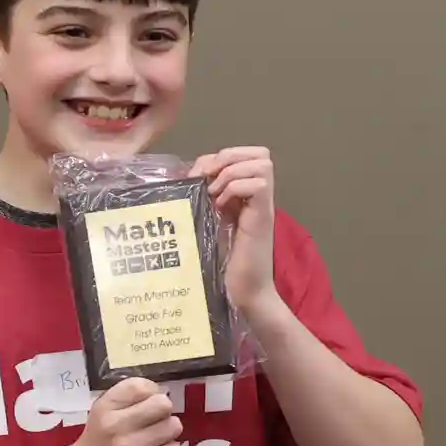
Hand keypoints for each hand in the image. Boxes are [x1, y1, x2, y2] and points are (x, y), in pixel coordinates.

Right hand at [58, 379, 184, 445]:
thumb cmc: (96, 441)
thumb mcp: (102, 413)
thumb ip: (128, 400)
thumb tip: (162, 394)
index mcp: (104, 407)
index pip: (141, 386)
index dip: (151, 391)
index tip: (146, 402)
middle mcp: (115, 424)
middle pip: (162, 404)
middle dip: (163, 411)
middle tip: (155, 420)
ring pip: (173, 427)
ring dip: (168, 432)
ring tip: (156, 438)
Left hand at [191, 146, 282, 322]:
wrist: (242, 292)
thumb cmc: (221, 263)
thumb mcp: (208, 224)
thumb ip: (203, 201)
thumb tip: (182, 181)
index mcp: (243, 195)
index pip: (243, 155)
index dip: (219, 157)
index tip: (197, 176)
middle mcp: (256, 197)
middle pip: (259, 153)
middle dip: (228, 157)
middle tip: (208, 179)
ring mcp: (262, 206)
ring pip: (261, 163)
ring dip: (231, 172)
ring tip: (214, 194)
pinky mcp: (263, 218)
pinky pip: (258, 185)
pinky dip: (236, 188)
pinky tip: (220, 205)